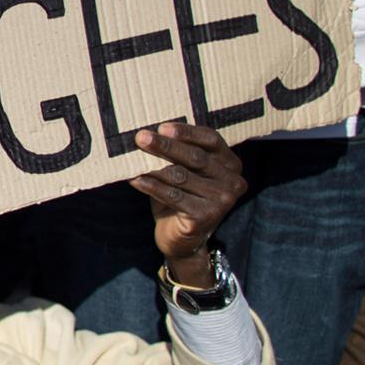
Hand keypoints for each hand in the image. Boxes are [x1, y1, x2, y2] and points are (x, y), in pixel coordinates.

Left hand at [128, 122, 245, 286]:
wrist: (181, 238)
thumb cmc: (180, 196)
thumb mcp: (183, 170)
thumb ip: (176, 153)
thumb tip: (147, 133)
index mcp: (230, 164)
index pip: (211, 139)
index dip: (187, 132)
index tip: (162, 126)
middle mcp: (232, 181)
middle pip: (196, 157)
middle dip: (165, 146)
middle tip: (141, 137)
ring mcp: (221, 200)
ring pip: (181, 176)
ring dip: (154, 165)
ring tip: (132, 157)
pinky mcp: (206, 216)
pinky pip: (173, 196)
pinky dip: (152, 186)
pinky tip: (135, 179)